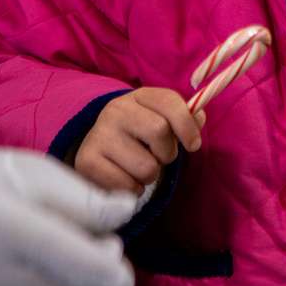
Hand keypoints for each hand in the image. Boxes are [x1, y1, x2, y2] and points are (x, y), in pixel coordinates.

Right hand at [74, 87, 204, 193]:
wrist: (101, 149)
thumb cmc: (142, 134)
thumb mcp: (163, 119)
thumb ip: (186, 118)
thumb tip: (198, 117)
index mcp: (140, 96)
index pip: (169, 101)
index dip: (187, 125)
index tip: (193, 145)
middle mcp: (116, 110)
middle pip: (159, 131)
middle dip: (167, 152)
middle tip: (160, 156)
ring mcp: (99, 134)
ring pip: (146, 166)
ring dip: (151, 175)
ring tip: (141, 168)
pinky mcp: (87, 161)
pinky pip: (126, 185)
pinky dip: (134, 189)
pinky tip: (127, 179)